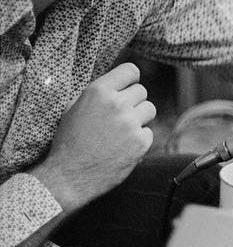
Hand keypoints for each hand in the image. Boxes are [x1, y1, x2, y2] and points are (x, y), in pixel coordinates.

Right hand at [31, 62, 155, 211]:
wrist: (69, 175)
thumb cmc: (69, 141)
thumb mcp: (73, 109)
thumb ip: (97, 93)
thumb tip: (116, 83)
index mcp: (98, 92)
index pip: (130, 70)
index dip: (130, 79)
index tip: (127, 87)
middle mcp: (117, 104)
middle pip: (142, 91)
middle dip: (132, 102)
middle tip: (118, 117)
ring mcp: (131, 123)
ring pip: (149, 109)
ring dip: (139, 118)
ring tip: (120, 131)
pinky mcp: (141, 142)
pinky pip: (149, 132)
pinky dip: (139, 139)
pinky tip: (121, 146)